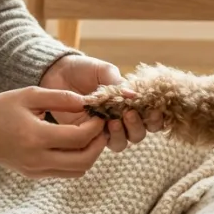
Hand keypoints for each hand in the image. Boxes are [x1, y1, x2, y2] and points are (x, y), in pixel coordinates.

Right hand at [0, 86, 107, 177]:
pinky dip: (77, 160)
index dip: (95, 126)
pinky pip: (65, 172)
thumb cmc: (0, 109)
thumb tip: (88, 102)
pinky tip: (75, 142)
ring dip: (90, 154)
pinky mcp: (34, 175)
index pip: (79, 137)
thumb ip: (61, 97)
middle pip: (84, 160)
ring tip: (90, 135)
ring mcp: (36, 170)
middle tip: (101, 127)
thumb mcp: (29, 95)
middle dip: (98, 144)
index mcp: (36, 136)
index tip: (99, 114)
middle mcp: (37, 159)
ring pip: (78, 170)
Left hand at [40, 55, 163, 151]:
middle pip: (139, 134)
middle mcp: (121, 120)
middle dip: (138, 126)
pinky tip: (100, 123)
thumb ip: (119, 82)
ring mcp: (104, 129)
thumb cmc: (84, 70)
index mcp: (131, 103)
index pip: (151, 117)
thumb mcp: (103, 71)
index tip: (154, 109)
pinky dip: (104, 137)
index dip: (157, 117)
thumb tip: (133, 95)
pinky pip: (101, 144)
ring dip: (122, 135)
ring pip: (122, 143)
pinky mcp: (87, 135)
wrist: (57, 73)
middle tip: (129, 114)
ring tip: (113, 122)